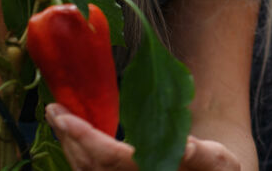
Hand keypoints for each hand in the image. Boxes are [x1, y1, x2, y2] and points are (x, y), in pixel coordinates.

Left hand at [47, 103, 240, 169]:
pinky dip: (76, 153)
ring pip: (84, 170)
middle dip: (68, 137)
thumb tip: (187, 145)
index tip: (65, 116)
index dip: (85, 137)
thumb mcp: (218, 161)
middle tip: (54, 108)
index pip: (111, 157)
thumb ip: (201, 153)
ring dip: (67, 144)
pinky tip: (72, 136)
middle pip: (89, 165)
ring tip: (58, 117)